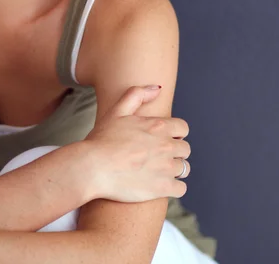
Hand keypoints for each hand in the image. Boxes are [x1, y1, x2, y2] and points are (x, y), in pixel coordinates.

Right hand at [84, 86, 190, 202]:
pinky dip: (174, 188)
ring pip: (184, 168)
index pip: (183, 128)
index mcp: (158, 126)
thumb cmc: (102, 139)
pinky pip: (181, 189)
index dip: (175, 133)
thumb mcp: (117, 110)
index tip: (165, 138)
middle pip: (185, 149)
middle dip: (175, 151)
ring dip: (174, 169)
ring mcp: (166, 168)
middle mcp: (166, 146)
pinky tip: (160, 184)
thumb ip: (137, 95)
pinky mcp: (162, 188)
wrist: (93, 167)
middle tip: (158, 155)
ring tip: (157, 171)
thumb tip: (157, 88)